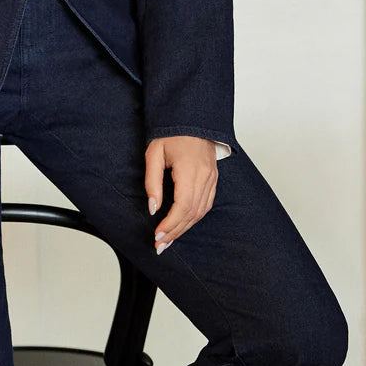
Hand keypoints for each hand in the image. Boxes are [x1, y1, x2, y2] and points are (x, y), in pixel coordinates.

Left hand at [144, 136, 217, 253]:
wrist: (192, 119)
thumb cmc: (171, 134)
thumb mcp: (154, 154)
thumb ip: (152, 182)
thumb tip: (153, 208)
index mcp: (190, 169)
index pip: (183, 206)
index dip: (170, 225)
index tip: (157, 236)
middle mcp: (205, 177)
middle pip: (192, 213)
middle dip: (175, 232)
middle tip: (159, 246)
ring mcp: (211, 179)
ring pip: (200, 212)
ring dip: (184, 228)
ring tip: (168, 240)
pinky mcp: (213, 180)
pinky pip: (205, 205)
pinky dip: (193, 218)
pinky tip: (182, 225)